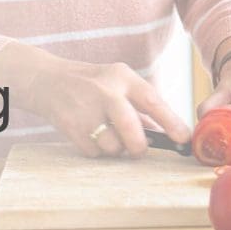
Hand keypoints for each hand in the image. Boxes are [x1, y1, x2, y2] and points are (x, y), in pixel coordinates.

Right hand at [24, 57, 190, 158]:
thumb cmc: (92, 84)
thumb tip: (168, 134)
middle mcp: (105, 91)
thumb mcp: (117, 84)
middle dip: (139, 147)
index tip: (184, 138)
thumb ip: (141, 108)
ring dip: (115, 149)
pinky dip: (97, 151)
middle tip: (139, 150)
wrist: (46, 80)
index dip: (171, 121)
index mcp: (123, 77)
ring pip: (113, 146)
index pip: (152, 100)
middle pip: (131, 129)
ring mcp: (85, 109)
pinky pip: (94, 152)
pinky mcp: (70, 126)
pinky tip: (91, 135)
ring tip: (108, 136)